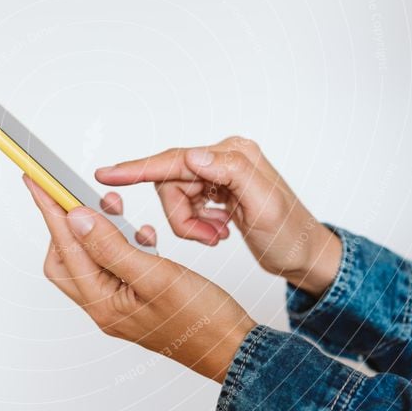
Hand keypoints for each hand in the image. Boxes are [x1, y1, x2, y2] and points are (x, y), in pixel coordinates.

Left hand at [23, 175, 255, 382]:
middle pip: (68, 258)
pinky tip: (140, 233)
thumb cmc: (201, 320)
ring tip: (114, 206)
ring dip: (99, 229)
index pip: (65, 248)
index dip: (50, 210)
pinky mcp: (136, 298)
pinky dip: (122, 242)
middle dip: (68, 223)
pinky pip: (117, 265)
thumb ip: (112, 246)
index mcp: (103, 303)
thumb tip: (76, 218)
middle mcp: (105, 306)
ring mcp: (120, 303)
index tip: (37, 181)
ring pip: (93, 259)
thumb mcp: (155, 276)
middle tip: (76, 193)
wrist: (233, 347)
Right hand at [95, 137, 340, 296]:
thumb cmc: (290, 235)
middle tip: (207, 236)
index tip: (107, 174)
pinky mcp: (215, 189)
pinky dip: (195, 224)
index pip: (175, 161)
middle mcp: (223, 158)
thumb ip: (231, 173)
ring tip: (216, 235)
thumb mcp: (264, 207)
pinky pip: (185, 205)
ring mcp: (218, 173)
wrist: (305, 255)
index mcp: (233, 155)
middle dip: (181, 216)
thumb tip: (193, 155)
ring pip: (175, 197)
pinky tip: (219, 230)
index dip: (138, 169)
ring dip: (190, 223)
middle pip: (171, 183)